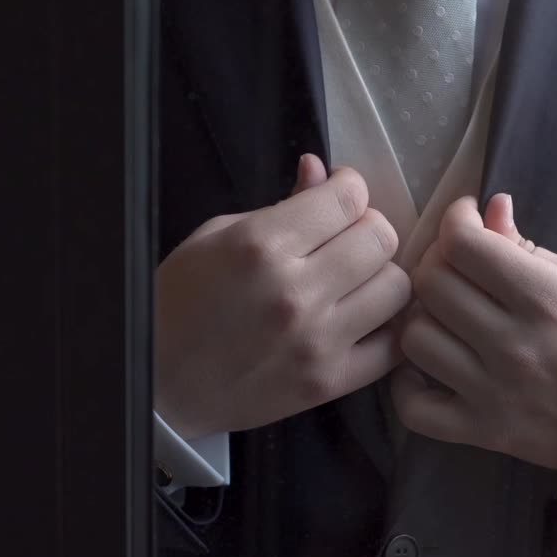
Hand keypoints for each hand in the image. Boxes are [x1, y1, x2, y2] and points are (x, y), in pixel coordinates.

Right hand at [154, 155, 411, 439]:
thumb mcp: (215, 237)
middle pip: (380, 238)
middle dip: (366, 227)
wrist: (159, 386)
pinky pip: (394, 345)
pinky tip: (363, 319)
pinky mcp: (330, 382)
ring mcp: (318, 341)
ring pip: (397, 287)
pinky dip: (387, 327)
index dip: (347, 187)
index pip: (348, 197)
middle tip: (345, 237)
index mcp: (262, 245)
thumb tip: (319, 170)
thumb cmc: (180, 303)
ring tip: (354, 280)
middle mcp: (296, 291)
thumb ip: (278, 203)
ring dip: (379, 276)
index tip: (336, 196)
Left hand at [392, 194, 556, 483]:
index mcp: (545, 298)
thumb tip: (490, 209)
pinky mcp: (484, 432)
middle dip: (436, 260)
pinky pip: (415, 410)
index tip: (467, 220)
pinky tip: (426, 367)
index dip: (456, 220)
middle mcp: (513, 344)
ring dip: (422, 318)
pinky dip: (408, 385)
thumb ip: (530, 247)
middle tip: (455, 264)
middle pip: (431, 285)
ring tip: (443, 314)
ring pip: (415, 339)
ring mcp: (494, 392)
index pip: (464, 245)